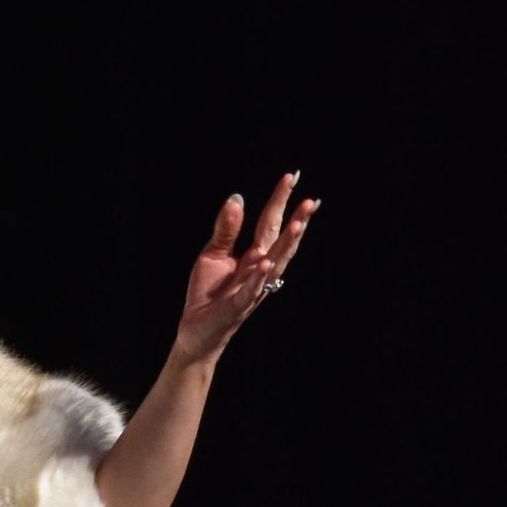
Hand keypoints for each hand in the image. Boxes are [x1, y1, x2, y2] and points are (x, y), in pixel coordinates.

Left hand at [174, 175, 317, 365]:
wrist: (195, 329)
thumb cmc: (208, 292)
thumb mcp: (213, 254)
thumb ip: (226, 229)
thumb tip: (236, 198)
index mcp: (253, 255)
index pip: (270, 223)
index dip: (280, 200)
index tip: (291, 177)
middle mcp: (259, 270)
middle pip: (280, 241)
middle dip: (296, 221)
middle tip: (311, 200)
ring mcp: (251, 288)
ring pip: (274, 264)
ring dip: (286, 245)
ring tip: (299, 224)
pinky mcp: (236, 306)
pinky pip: (250, 291)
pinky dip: (257, 278)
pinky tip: (264, 263)